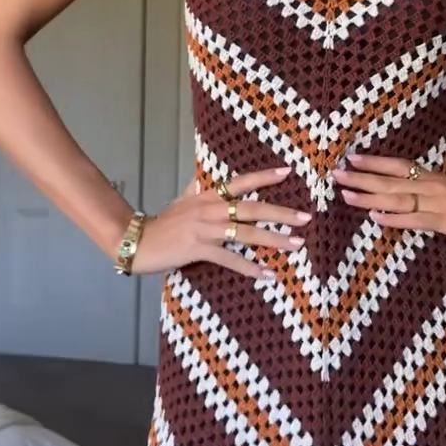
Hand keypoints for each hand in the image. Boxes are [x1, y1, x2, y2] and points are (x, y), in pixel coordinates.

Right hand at [130, 166, 310, 277]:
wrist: (139, 240)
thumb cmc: (164, 222)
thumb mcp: (183, 200)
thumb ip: (199, 189)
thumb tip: (208, 178)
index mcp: (208, 196)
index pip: (240, 182)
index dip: (264, 176)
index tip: (288, 172)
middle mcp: (210, 209)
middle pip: (251, 208)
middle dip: (281, 213)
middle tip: (306, 217)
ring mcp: (206, 229)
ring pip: (245, 233)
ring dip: (273, 240)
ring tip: (296, 245)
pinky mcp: (199, 249)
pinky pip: (230, 259)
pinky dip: (250, 267)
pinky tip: (267, 274)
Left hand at [333, 153, 445, 252]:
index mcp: (436, 178)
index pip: (400, 166)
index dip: (376, 162)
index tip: (352, 158)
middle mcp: (434, 187)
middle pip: (392, 180)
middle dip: (363, 177)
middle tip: (337, 174)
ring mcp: (440, 204)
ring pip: (399, 198)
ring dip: (371, 196)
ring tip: (347, 194)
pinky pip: (416, 220)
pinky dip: (394, 218)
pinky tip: (375, 218)